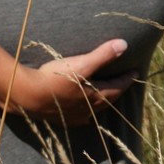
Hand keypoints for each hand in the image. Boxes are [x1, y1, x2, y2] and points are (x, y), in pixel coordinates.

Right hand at [10, 39, 134, 125]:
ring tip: (104, 98)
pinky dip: (83, 115)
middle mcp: (87, 109)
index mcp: (95, 96)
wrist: (27, 96)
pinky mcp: (60, 119)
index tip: (136, 72)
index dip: (127, 79)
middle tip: (123, 84)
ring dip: (101, 104)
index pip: (117, 87)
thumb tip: (124, 44)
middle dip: (117, 91)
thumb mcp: (81, 64)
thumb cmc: (55, 78)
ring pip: (93, 111)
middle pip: (107, 100)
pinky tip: (81, 116)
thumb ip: (103, 55)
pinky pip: (78, 118)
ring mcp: (73, 116)